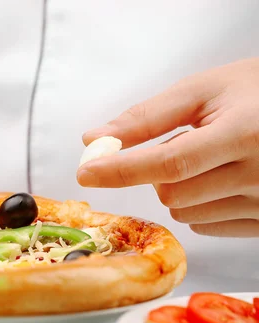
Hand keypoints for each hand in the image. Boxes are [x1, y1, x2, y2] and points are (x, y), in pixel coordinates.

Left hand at [77, 58, 258, 236]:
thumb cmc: (254, 93)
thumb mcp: (205, 91)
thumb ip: (147, 117)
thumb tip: (94, 140)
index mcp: (245, 132)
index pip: (170, 162)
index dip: (121, 169)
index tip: (85, 173)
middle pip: (172, 193)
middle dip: (157, 172)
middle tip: (184, 143)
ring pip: (184, 213)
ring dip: (178, 188)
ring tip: (209, 159)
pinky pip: (205, 226)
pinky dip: (197, 205)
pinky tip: (219, 181)